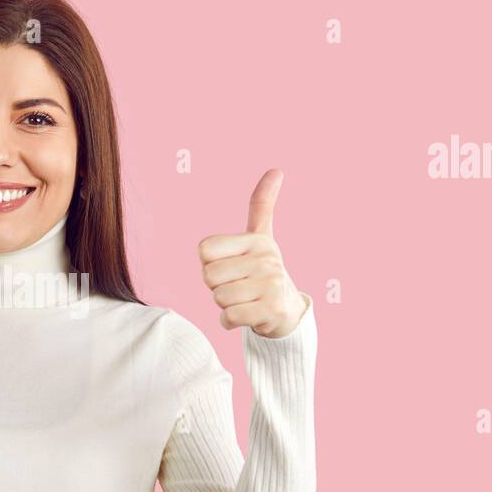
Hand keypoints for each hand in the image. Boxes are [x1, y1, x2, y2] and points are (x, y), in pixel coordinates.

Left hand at [198, 167, 308, 338]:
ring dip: (224, 305)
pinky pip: (228, 317)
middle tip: (238, 287)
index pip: (204, 250)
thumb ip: (262, 204)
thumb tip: (276, 169)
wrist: (287, 310)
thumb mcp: (261, 236)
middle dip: (216, 287)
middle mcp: (267, 258)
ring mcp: (271, 283)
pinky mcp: (271, 309)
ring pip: (218, 298)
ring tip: (244, 300)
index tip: (230, 266)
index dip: (210, 263)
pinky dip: (229, 322)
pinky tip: (246, 315)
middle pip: (208, 276)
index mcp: (257, 239)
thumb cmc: (264, 271)